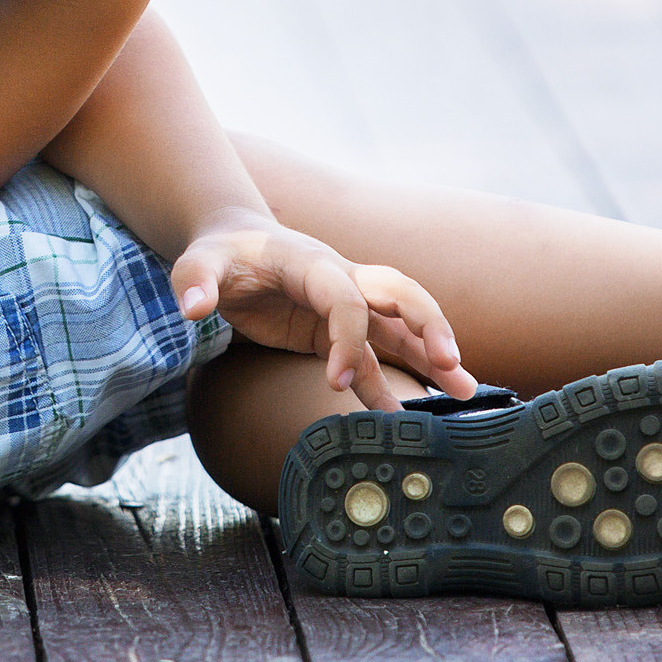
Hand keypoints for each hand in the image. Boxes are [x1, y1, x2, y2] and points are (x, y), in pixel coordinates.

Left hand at [171, 218, 477, 410]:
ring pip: (400, 327)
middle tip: (450, 363)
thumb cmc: (218, 253)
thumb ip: (194, 280)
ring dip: (433, 354)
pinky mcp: (336, 330)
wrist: (230, 244)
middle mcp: (340, 279)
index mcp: (311, 263)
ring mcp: (344, 304)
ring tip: (468, 392)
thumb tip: (193, 308)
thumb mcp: (197, 261)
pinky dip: (392, 384)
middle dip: (427, 325)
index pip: (345, 298)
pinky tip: (409, 417)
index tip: (335, 381)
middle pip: (400, 294)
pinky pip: (374, 359)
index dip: (347, 338)